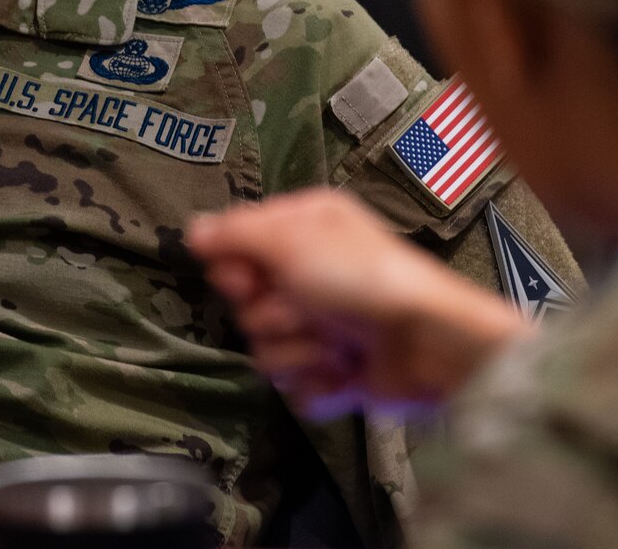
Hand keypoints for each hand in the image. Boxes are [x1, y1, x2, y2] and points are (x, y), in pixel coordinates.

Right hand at [189, 188, 531, 419]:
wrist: (425, 342)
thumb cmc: (362, 278)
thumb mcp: (293, 239)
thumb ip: (236, 233)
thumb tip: (192, 231)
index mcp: (304, 231)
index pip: (237, 249)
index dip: (235, 270)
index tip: (248, 280)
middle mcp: (310, 274)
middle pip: (246, 305)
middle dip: (273, 315)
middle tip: (305, 310)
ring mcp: (323, 326)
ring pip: (266, 350)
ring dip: (298, 351)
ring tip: (335, 344)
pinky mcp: (334, 372)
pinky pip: (295, 387)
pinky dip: (318, 382)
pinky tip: (344, 371)